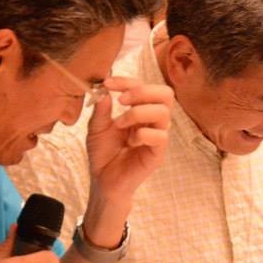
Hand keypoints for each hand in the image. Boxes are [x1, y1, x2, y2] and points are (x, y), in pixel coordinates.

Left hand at [84, 77, 172, 235]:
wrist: (103, 181)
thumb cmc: (103, 154)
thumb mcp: (97, 128)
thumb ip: (101, 110)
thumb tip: (104, 91)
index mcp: (140, 111)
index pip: (145, 86)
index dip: (127, 81)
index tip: (107, 84)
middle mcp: (153, 121)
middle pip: (166, 94)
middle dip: (142, 91)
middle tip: (122, 100)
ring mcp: (158, 136)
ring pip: (163, 112)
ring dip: (138, 113)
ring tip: (120, 124)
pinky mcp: (158, 153)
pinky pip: (161, 136)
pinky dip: (143, 134)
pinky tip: (130, 142)